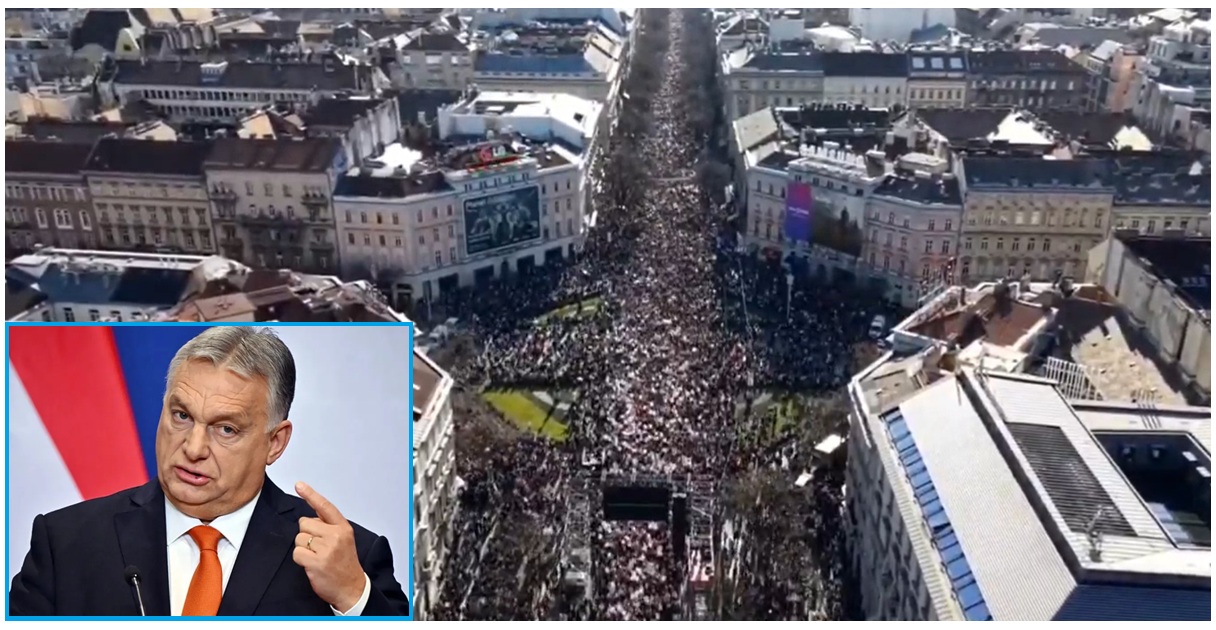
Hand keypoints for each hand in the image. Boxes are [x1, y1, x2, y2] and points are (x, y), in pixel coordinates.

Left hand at [292, 481, 365, 612]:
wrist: (351, 588)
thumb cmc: (345, 564)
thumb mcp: (344, 540)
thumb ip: (329, 526)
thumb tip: (310, 516)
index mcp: (343, 528)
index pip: (325, 506)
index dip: (310, 494)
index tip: (299, 484)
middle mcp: (336, 535)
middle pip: (304, 523)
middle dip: (306, 534)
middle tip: (318, 547)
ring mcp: (327, 549)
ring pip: (299, 538)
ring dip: (303, 549)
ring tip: (317, 557)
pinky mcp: (316, 562)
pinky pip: (297, 553)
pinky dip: (301, 559)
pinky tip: (312, 565)